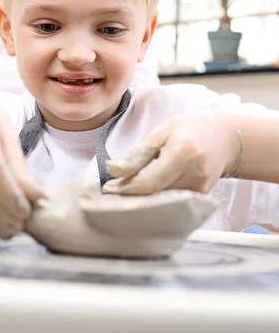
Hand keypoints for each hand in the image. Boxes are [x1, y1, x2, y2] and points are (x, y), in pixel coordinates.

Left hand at [103, 113, 238, 194]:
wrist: (223, 137)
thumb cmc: (188, 129)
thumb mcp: (162, 130)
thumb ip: (139, 151)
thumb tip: (115, 170)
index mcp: (183, 151)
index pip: (149, 180)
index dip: (126, 188)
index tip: (108, 188)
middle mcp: (195, 172)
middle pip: (156, 194)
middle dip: (132, 195)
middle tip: (113, 192)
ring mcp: (202, 187)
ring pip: (164, 201)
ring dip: (143, 198)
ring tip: (127, 191)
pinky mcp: (203, 196)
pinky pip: (174, 202)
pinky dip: (158, 199)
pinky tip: (147, 193)